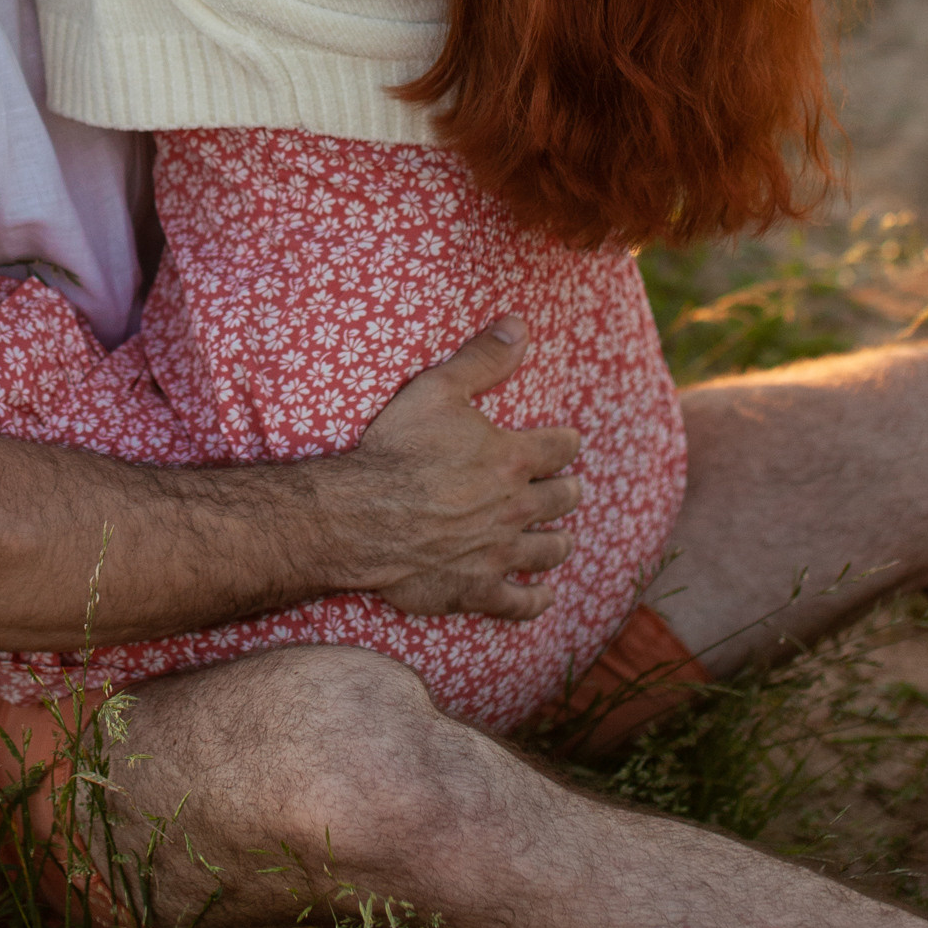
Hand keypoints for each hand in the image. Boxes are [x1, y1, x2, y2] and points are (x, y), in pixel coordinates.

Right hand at [333, 324, 582, 620]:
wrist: (361, 516)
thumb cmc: (397, 449)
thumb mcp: (438, 389)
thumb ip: (483, 358)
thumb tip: (520, 324)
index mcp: (513, 458)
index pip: (561, 448)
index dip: (566, 442)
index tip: (567, 442)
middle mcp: (517, 507)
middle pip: (563, 499)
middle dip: (566, 491)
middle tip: (566, 490)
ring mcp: (500, 553)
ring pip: (550, 550)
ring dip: (559, 542)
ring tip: (562, 539)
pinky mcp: (477, 589)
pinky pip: (520, 603)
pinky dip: (536, 601)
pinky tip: (544, 598)